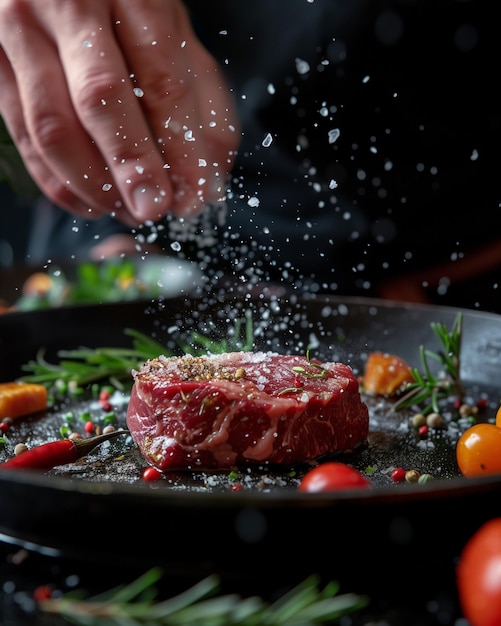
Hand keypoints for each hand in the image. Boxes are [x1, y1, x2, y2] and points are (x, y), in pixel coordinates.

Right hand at [0, 0, 238, 224]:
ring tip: (127, 209)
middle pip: (101, 100)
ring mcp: (22, 33)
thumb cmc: (123, 8)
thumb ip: (201, 101)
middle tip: (153, 209)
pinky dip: (59, 182)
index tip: (193, 192)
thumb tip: (206, 178)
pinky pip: (24, 137)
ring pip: (52, 126)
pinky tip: (92, 201)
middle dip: (132, 166)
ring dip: (93, 184)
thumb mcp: (174, 36)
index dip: (180, 146)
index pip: (161, 81)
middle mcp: (69, 6)